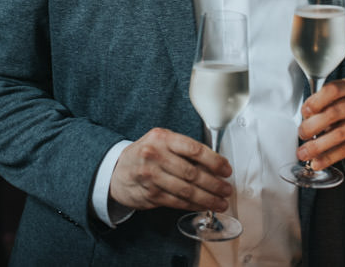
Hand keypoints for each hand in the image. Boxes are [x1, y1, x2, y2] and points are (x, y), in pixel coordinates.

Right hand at [109, 128, 233, 212]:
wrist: (117, 171)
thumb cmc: (145, 155)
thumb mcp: (161, 142)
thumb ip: (184, 149)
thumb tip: (215, 164)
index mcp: (162, 138)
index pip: (194, 149)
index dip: (214, 161)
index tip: (226, 169)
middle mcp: (155, 155)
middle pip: (192, 172)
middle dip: (214, 184)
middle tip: (227, 189)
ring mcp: (151, 176)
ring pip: (186, 190)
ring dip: (207, 198)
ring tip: (220, 202)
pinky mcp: (150, 194)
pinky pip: (177, 201)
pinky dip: (194, 205)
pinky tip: (203, 206)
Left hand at [297, 79, 344, 170]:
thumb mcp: (341, 98)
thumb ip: (323, 104)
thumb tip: (304, 122)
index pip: (332, 90)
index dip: (315, 101)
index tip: (305, 112)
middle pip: (334, 113)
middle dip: (312, 125)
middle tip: (302, 133)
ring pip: (338, 134)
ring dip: (317, 146)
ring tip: (303, 153)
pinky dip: (328, 158)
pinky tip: (317, 162)